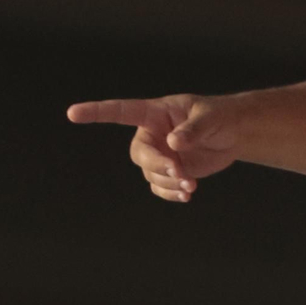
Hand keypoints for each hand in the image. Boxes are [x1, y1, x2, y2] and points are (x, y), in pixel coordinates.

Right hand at [66, 92, 253, 201]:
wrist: (233, 135)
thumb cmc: (219, 117)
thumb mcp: (209, 118)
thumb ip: (192, 130)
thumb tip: (173, 144)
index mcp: (155, 113)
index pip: (121, 110)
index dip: (97, 112)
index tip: (72, 113)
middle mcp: (151, 134)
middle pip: (139, 154)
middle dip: (157, 166)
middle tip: (180, 173)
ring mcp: (159, 155)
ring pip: (150, 174)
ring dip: (168, 183)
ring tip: (191, 185)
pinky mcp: (169, 172)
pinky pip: (159, 187)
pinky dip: (171, 193)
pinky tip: (187, 194)